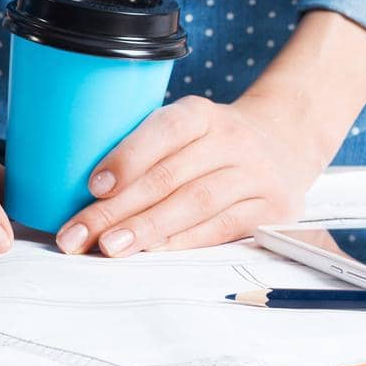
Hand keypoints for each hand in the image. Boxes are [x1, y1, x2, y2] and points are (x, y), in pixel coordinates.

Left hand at [52, 94, 324, 254]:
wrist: (286, 144)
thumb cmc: (211, 143)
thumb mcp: (184, 128)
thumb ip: (144, 149)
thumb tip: (85, 192)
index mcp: (201, 114)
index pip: (165, 130)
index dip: (128, 158)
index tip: (93, 186)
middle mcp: (232, 140)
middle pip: (169, 176)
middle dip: (118, 209)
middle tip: (79, 234)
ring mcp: (257, 174)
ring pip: (195, 204)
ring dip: (147, 229)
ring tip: (109, 247)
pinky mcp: (274, 208)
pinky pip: (222, 227)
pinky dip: (183, 240)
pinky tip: (153, 251)